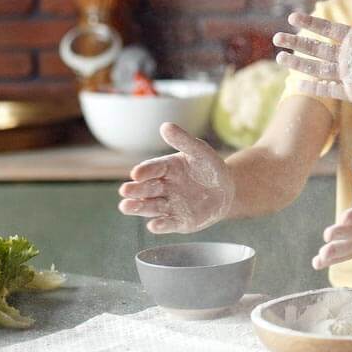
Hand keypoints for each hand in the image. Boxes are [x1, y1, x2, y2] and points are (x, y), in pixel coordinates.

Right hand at [117, 122, 234, 233]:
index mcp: (165, 169)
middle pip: (145, 189)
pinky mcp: (178, 221)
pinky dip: (160, 226)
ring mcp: (168, 205)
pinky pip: (168, 224)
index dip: (145, 171)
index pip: (152, 169)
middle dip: (135, 190)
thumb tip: (165, 126)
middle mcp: (162, 188)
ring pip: (150, 207)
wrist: (226, 190)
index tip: (137, 173)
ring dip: (138, 208)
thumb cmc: (210, 168)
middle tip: (125, 190)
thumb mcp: (200, 152)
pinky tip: (154, 225)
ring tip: (125, 206)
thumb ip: (184, 140)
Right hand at [273, 0, 351, 105]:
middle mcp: (349, 56)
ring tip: (280, 57)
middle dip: (297, 43)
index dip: (310, 24)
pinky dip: (315, 88)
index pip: (327, 30)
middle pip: (317, 49)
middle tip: (277, 37)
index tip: (292, 17)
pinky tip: (299, 83)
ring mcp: (350, 75)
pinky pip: (330, 90)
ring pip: (318, 68)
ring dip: (299, 64)